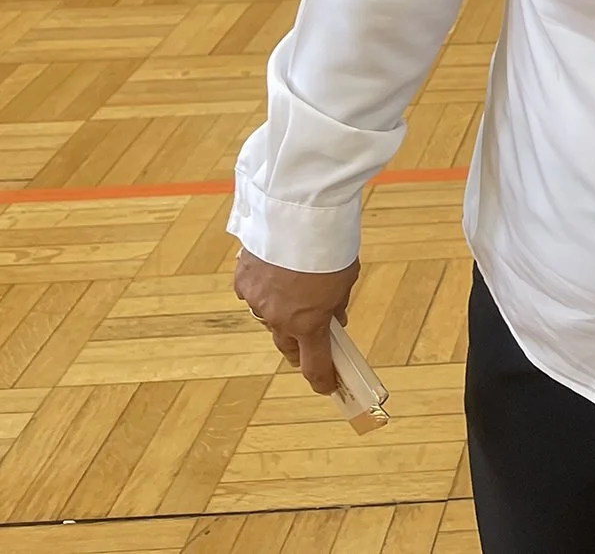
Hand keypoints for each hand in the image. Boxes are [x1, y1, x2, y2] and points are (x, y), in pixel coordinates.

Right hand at [232, 248, 358, 393]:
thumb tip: (335, 320)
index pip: (314, 366)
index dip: (322, 380)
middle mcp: (278, 319)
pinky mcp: (242, 281)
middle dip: (299, 347)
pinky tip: (275, 276)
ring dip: (281, 314)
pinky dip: (265, 291)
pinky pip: (254, 295)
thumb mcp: (345, 279)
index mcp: (308, 323)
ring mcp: (257, 301)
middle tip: (309, 344)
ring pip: (269, 318)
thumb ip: (336, 305)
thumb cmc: (329, 245)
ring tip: (294, 297)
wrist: (298, 214)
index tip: (328, 386)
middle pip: (287, 345)